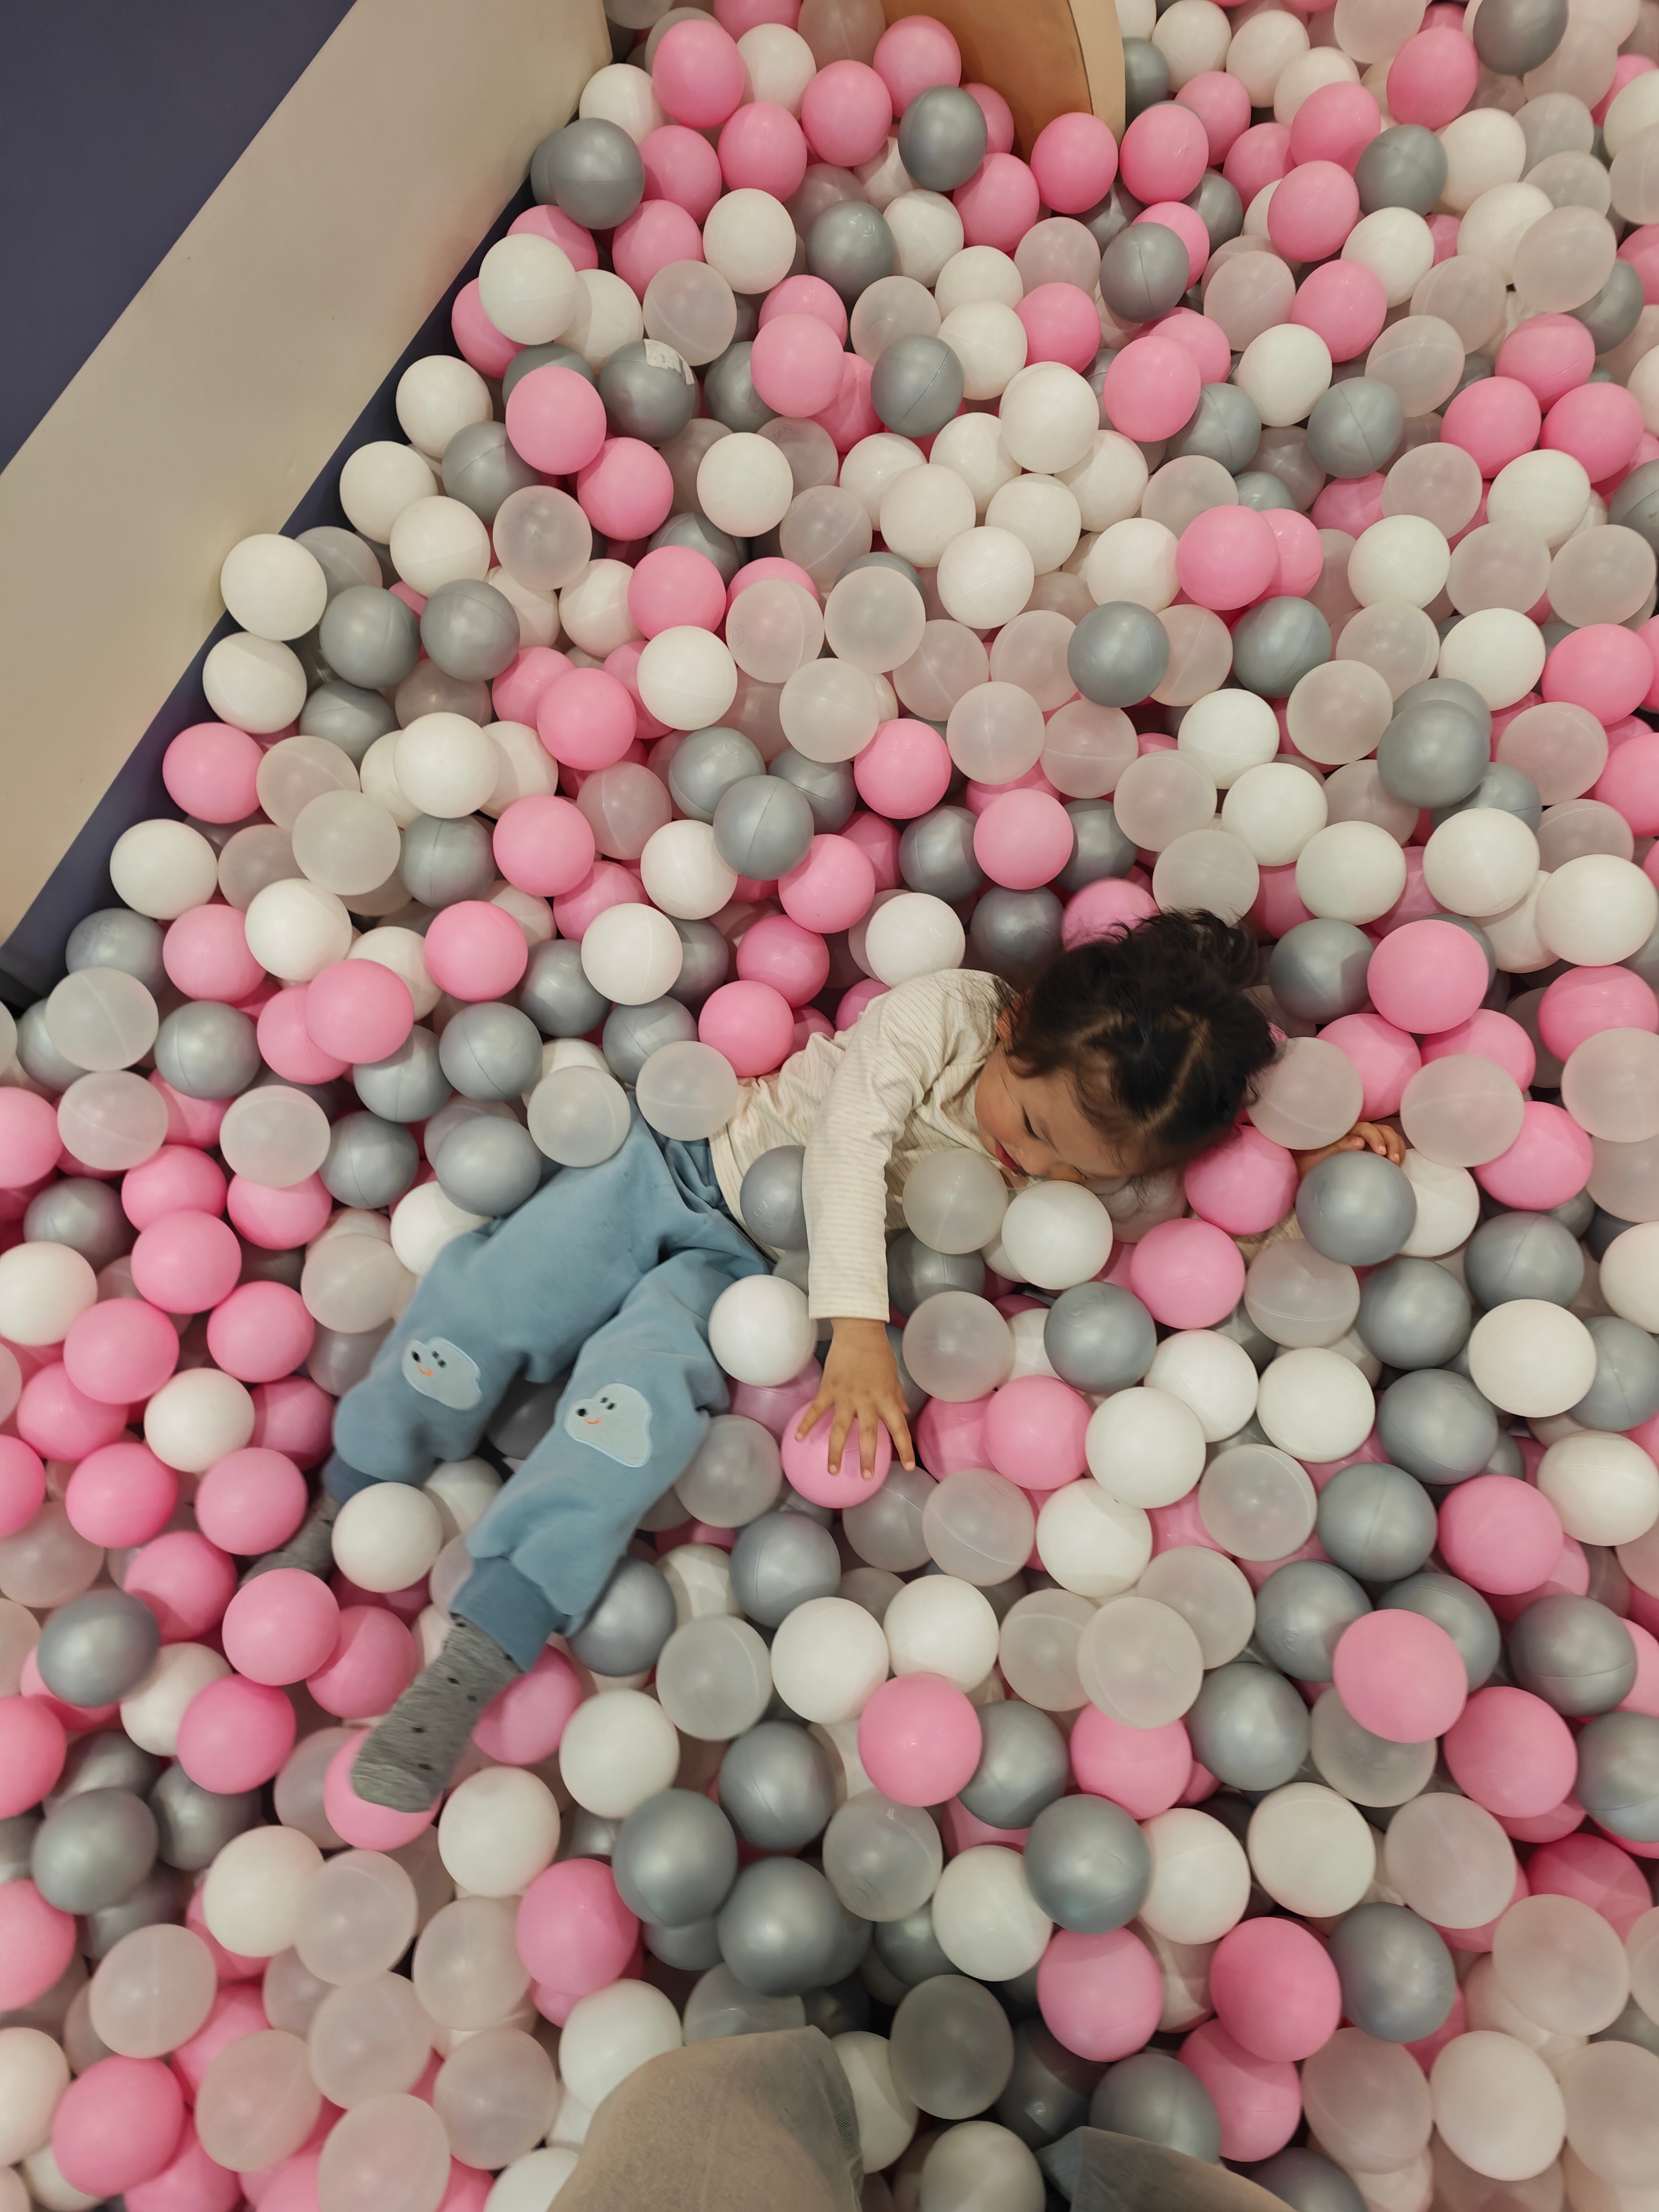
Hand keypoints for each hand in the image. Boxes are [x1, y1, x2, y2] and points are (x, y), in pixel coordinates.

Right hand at [795, 1317, 915, 1478]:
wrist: (858, 1330)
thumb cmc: (879, 1352)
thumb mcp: (893, 1375)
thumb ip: (897, 1395)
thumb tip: (904, 1411)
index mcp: (885, 1398)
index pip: (899, 1427)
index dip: (904, 1448)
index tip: (908, 1467)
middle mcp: (867, 1400)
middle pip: (868, 1433)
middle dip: (868, 1456)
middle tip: (867, 1477)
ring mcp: (846, 1396)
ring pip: (840, 1428)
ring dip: (835, 1450)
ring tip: (832, 1471)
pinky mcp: (828, 1389)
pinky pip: (816, 1410)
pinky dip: (807, 1424)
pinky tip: (799, 1439)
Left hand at [1295, 1120, 1406, 1174]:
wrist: (1308, 1170)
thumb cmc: (1311, 1162)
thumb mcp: (1319, 1157)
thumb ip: (1339, 1147)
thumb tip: (1359, 1141)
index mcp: (1345, 1130)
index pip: (1365, 1128)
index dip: (1375, 1138)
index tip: (1381, 1153)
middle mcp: (1358, 1132)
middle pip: (1382, 1129)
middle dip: (1390, 1142)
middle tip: (1392, 1160)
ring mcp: (1367, 1140)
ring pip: (1388, 1135)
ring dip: (1396, 1147)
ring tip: (1396, 1163)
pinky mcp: (1372, 1150)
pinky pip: (1389, 1145)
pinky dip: (1396, 1151)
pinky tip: (1396, 1164)